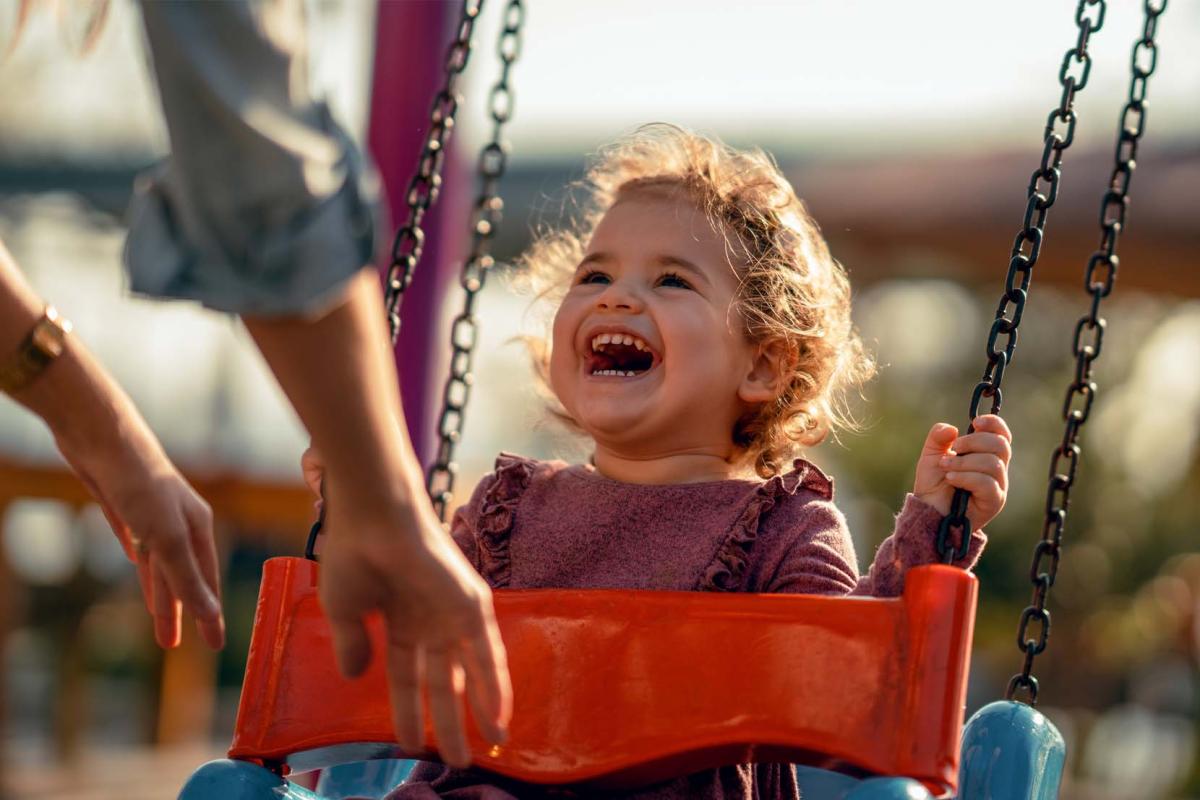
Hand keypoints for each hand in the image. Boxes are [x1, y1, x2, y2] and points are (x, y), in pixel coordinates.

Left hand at [57, 427, 224, 649]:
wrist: (102, 438)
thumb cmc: (141, 485)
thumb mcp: (166, 537)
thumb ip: (186, 577)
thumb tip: (208, 614)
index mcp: (196, 528)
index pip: (206, 581)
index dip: (209, 614)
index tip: (214, 645)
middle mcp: (178, 522)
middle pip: (182, 576)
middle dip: (180, 610)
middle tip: (173, 645)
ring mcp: (151, 514)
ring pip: (159, 562)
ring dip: (159, 593)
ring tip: (156, 622)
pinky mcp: (124, 506)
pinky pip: (137, 542)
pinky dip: (141, 560)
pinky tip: (137, 564)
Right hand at [301, 447, 511, 766]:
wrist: (372, 516)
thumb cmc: (354, 553)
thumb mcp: (345, 611)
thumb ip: (354, 645)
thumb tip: (356, 678)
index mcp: (400, 621)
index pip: (407, 677)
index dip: (408, 711)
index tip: (407, 744)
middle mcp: (430, 619)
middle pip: (443, 681)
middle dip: (448, 722)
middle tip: (455, 759)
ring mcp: (452, 612)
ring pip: (470, 673)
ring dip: (479, 712)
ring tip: (486, 749)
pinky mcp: (471, 603)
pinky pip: (487, 653)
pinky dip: (494, 687)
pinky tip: (499, 718)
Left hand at [913, 414, 1012, 530]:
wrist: (928, 511)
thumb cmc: (934, 484)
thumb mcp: (932, 455)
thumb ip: (939, 437)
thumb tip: (953, 428)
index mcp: (986, 454)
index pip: (1002, 434)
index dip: (994, 424)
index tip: (975, 422)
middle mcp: (997, 469)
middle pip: (1000, 445)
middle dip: (973, 442)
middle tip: (954, 449)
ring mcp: (998, 486)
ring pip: (993, 464)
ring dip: (965, 462)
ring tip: (946, 467)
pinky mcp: (994, 501)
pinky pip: (987, 483)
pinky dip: (966, 477)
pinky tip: (951, 479)